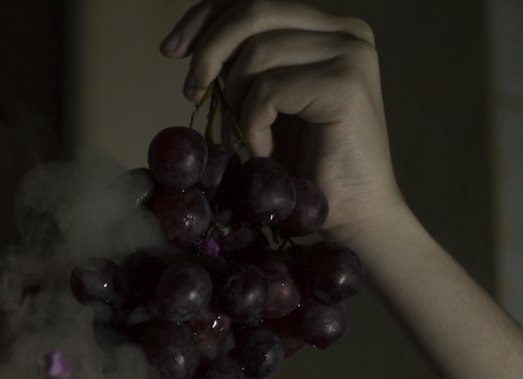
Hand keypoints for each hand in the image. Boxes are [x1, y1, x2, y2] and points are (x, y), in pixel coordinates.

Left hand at [160, 0, 406, 241]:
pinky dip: (254, 123)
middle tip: (192, 92)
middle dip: (210, 51)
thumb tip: (191, 45)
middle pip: (254, 12)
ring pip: (258, 52)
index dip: (206, 18)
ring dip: (237, 100)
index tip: (171, 50)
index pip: (254, 1)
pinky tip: (265, 149)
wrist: (350, 213)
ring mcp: (350, 54)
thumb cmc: (303, 165)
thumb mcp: (263, 102)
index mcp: (326, 28)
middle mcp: (345, 32)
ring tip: (246, 135)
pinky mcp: (345, 84)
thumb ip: (242, 65)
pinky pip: (270, 90)